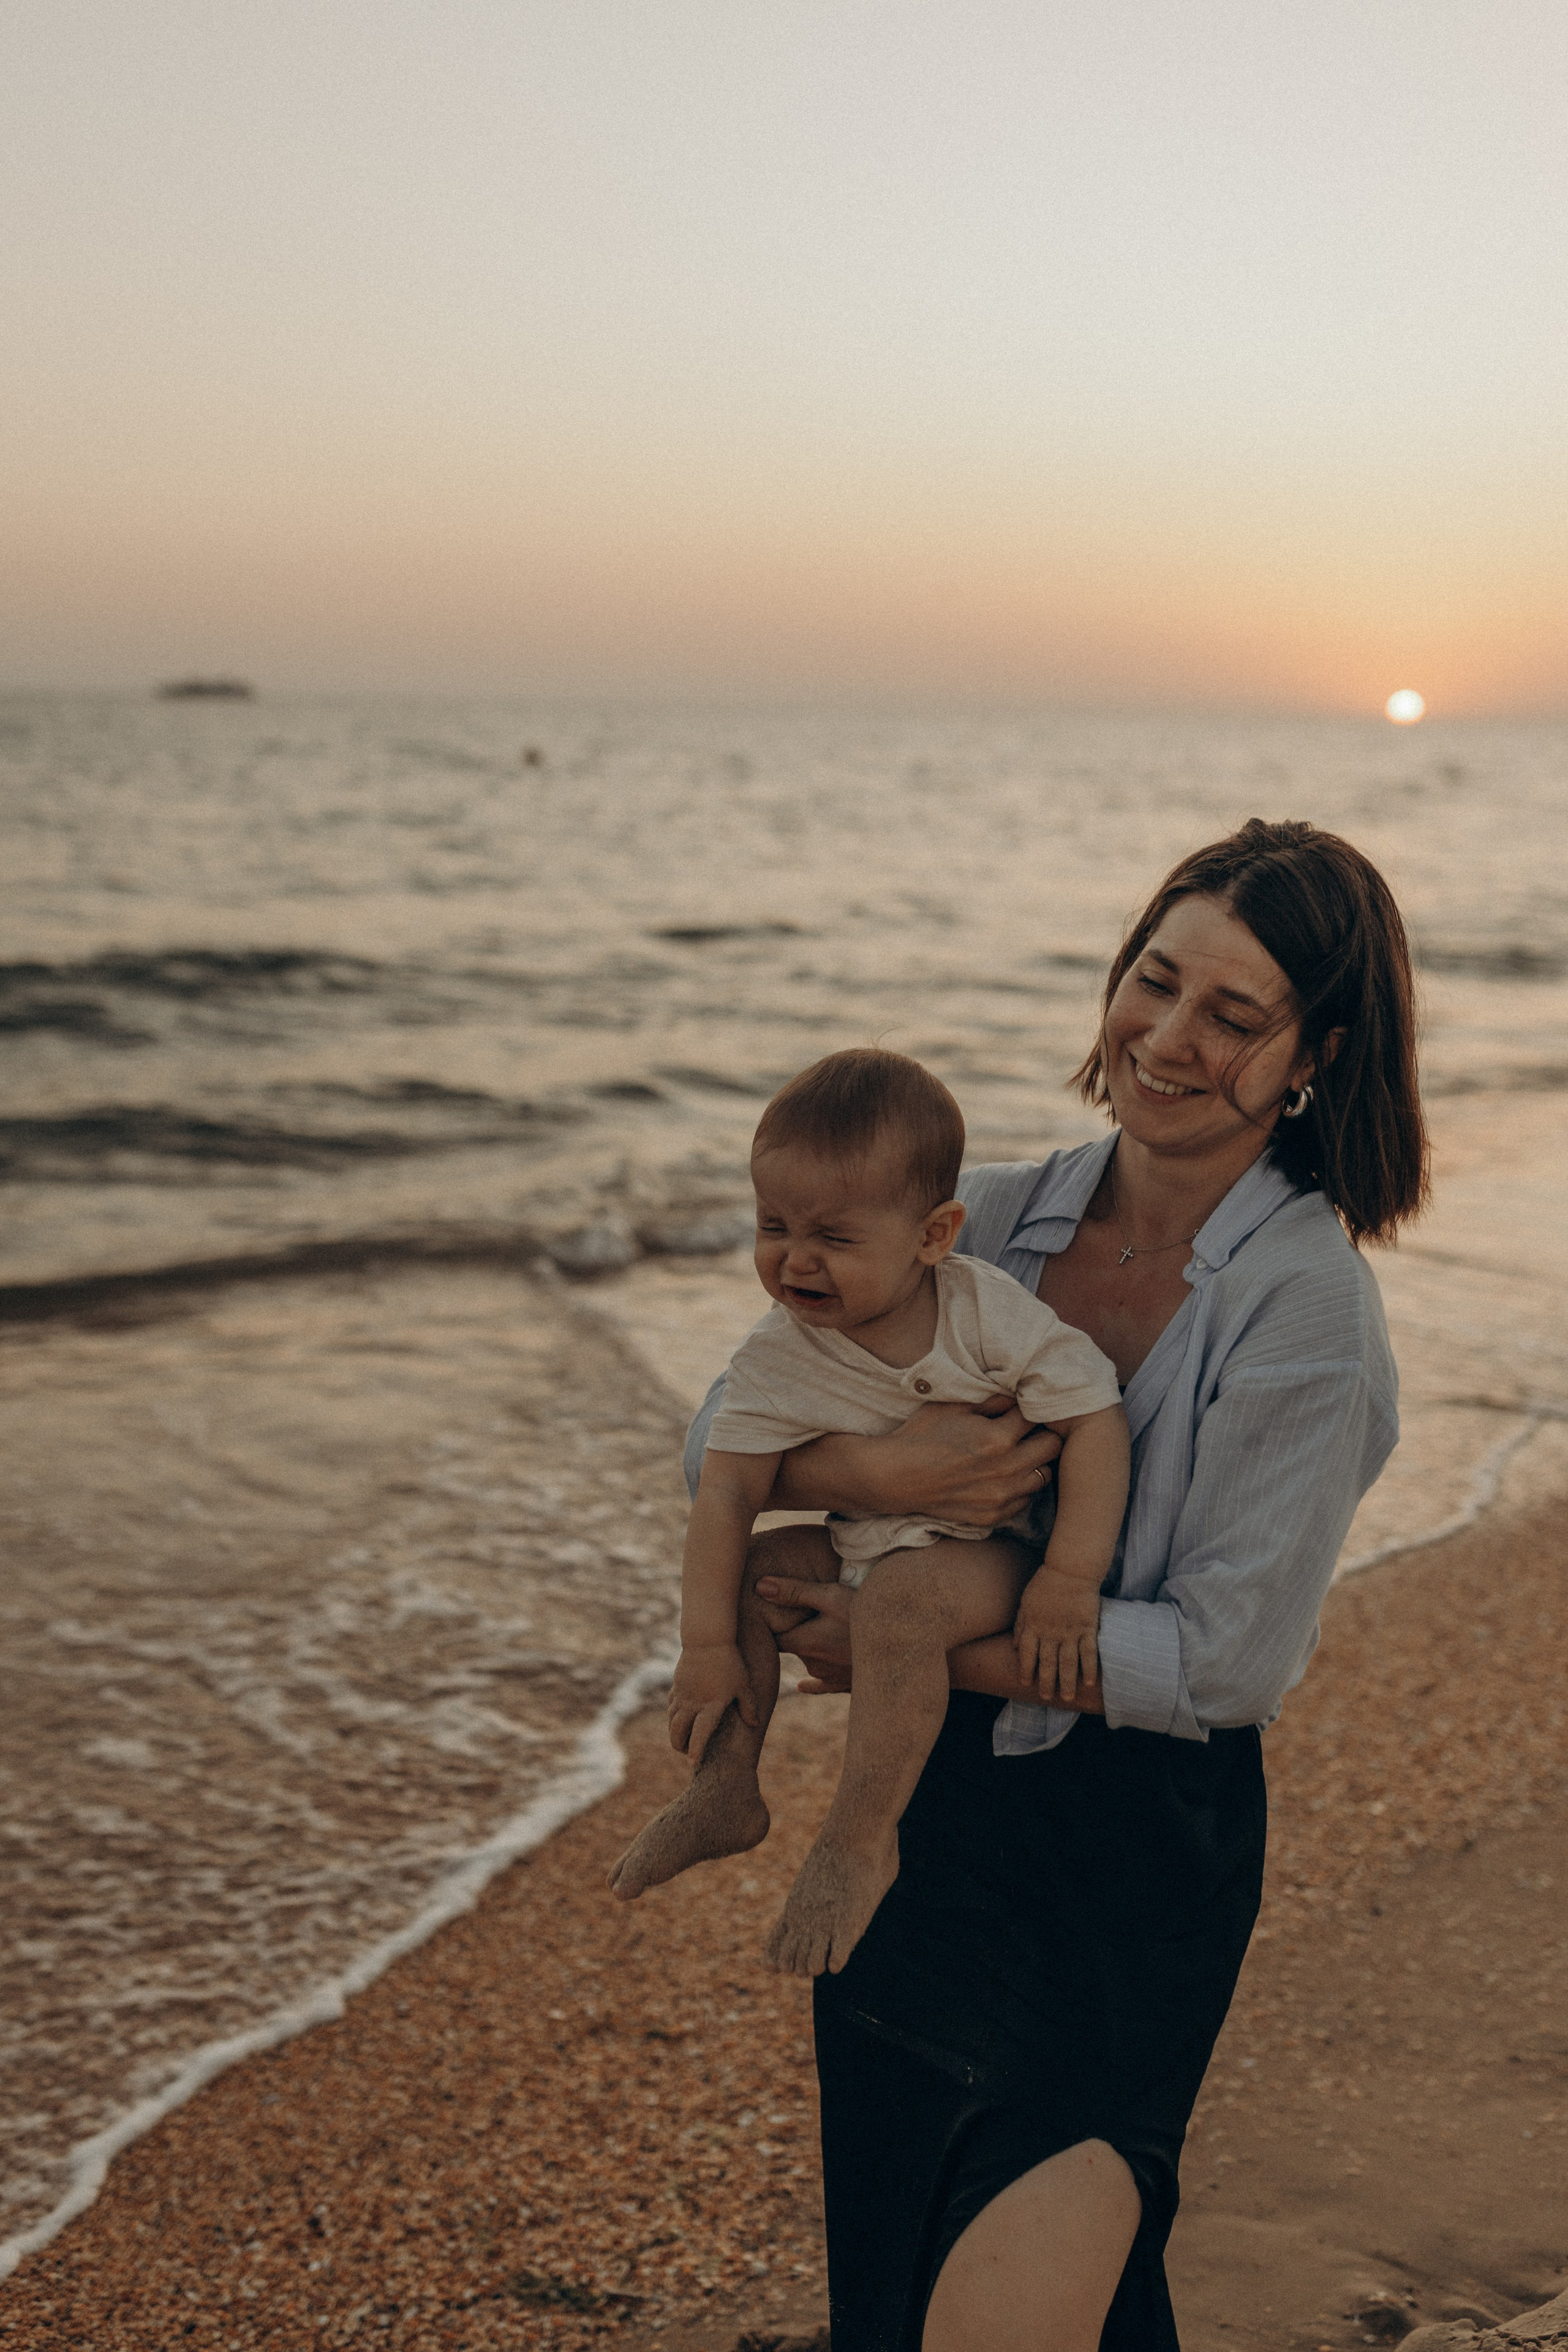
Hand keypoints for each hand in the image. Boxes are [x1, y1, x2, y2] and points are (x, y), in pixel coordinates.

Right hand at [669, 1642, 756, 1763]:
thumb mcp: (744, 1685)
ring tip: (684, 1738)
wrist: (708, 1638)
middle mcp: (693, 1704)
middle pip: (678, 1732)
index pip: (700, 1735)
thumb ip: (749, 1707)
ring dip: (675, 1732)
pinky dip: (673, 1715)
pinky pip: (671, 1706)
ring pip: (671, 1721)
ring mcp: (682, 1695)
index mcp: (711, 1706)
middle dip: (680, 1746)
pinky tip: (680, 1716)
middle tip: (687, 1752)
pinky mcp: (677, 1686)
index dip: (695, 1751)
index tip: (693, 1764)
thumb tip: (754, 1725)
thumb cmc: (730, 1662)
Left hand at [754, 1575, 853, 1694]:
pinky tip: (803, 1687)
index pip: (771, 1637)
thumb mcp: (830, 1596)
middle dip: (793, 1632)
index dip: (768, 1624)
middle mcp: (812, 1664)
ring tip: (816, 1633)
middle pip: (792, 1647)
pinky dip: (815, 1681)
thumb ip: (794, 1591)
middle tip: (795, 1617)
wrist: (902, 1647)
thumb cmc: (864, 1616)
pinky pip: (822, 1684)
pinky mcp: (845, 1684)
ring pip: (809, 1660)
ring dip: (811, 1648)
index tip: (764, 1614)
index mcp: (804, 1643)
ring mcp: (829, 1676)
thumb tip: (759, 1587)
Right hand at [874, 1397, 1062, 1525]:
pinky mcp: (993, 1516)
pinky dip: (1021, 1486)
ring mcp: (1001, 1497)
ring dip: (1035, 1462)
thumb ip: (992, 1399)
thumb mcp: (955, 1405)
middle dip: (1043, 1433)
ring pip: (1044, 1475)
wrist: (895, 1476)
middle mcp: (1006, 1470)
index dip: (1030, 1408)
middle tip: (1028, 1430)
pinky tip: (1004, 1475)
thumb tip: (1018, 1394)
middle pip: (1053, 1447)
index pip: (1037, 1416)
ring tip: (1018, 1453)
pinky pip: (1025, 1500)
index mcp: (998, 1438)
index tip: (1021, 1408)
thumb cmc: (922, 1434)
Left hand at [1012, 1568, 1099, 1704]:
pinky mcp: (1087, 1628)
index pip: (1027, 1653)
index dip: (1025, 1669)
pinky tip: (1090, 1682)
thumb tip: (1013, 1646)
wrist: (1070, 1569)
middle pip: (1047, 1662)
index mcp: (1033, 1625)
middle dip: (1046, 1682)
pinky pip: (1089, 1653)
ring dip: (1067, 1682)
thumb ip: (1020, 1624)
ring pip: (1068, 1663)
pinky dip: (1089, 1669)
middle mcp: (1050, 1632)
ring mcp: (1070, 1632)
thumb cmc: (1045, 1583)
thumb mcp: (1025, 1602)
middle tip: (1046, 1697)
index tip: (1025, 1683)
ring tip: (1067, 1698)